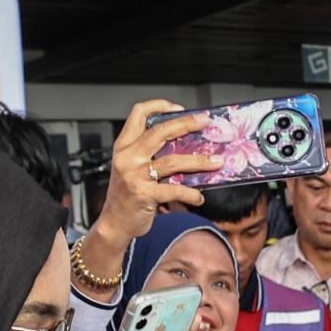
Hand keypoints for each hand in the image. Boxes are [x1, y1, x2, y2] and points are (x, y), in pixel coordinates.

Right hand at [89, 100, 222, 255]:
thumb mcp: (131, 168)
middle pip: (160, 132)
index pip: (138, 114)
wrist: (114, 224)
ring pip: (173, 161)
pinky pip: (175, 190)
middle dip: (186, 124)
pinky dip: (191, 194)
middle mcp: (128, 157)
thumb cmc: (127, 195)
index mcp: (124, 146)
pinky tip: (199, 197)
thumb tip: (187, 147)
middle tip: (205, 122)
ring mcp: (135, 176)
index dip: (158, 106)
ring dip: (199, 161)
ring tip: (217, 161)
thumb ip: (150, 155)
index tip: (178, 108)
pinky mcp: (144, 195)